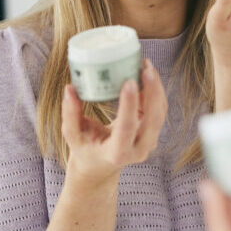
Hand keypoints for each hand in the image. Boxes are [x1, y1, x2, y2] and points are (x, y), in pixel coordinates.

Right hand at [62, 59, 166, 186]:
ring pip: (160, 113)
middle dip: (152, 91)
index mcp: (116, 153)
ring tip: (146, 65)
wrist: (100, 166)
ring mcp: (149, 143)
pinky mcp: (152, 132)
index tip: (129, 82)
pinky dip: (155, 91)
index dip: (129, 105)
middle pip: (153, 120)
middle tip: (145, 67)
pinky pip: (159, 110)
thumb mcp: (72, 135)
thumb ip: (70, 114)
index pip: (127, 128)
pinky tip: (147, 74)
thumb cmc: (85, 150)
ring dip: (156, 87)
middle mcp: (138, 150)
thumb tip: (70, 88)